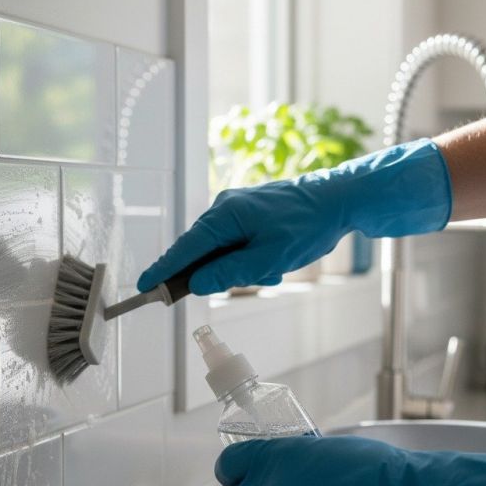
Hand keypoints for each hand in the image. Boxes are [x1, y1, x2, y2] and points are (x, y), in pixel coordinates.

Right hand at [137, 138, 451, 294]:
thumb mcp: (268, 258)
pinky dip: (250, 258)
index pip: (185, 248)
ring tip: (274, 267)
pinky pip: (235, 243)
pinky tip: (275, 261)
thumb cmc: (307, 225)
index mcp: (224, 215)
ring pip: (222, 252)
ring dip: (242, 268)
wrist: (340, 198)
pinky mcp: (248, 213)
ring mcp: (236, 209)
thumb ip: (227, 273)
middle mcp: (224, 208)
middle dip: (221, 273)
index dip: (164, 270)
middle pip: (202, 252)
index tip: (144, 286)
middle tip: (256, 274)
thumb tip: (195, 283)